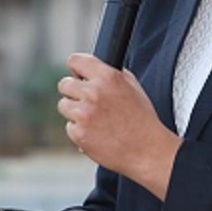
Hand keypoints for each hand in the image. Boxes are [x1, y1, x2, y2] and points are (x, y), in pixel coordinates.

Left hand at [57, 53, 180, 199]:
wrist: (147, 150)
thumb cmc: (142, 119)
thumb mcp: (132, 87)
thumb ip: (110, 74)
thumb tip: (91, 69)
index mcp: (107, 77)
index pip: (75, 60)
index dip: (76, 69)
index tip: (79, 76)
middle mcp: (93, 93)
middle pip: (64, 84)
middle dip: (73, 92)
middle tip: (86, 101)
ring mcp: (84, 114)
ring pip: (64, 105)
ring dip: (74, 111)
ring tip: (94, 119)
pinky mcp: (79, 133)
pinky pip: (70, 127)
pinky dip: (80, 131)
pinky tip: (97, 133)